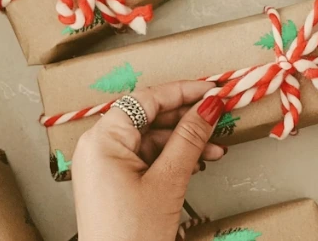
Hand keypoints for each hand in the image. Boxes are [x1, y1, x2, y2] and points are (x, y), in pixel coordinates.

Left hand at [72, 82, 226, 240]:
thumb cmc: (131, 235)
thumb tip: (209, 106)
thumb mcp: (168, 181)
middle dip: (187, 119)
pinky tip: (197, 162)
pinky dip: (172, 158)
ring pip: (151, 138)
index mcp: (103, 139)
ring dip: (184, 141)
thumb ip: (190, 138)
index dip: (182, 91)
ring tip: (215, 149)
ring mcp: (105, 165)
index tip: (212, 90)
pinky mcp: (114, 181)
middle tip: (218, 117)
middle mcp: (98, 147)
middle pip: (149, 117)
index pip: (146, 99)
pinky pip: (146, 157)